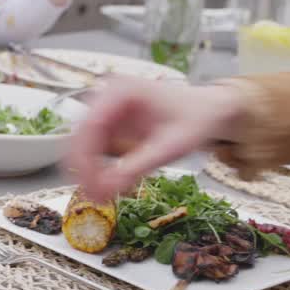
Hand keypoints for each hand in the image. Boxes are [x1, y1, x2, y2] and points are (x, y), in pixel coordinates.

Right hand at [64, 79, 246, 198]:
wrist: (208, 110)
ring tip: (103, 196)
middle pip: (80, 135)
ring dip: (89, 170)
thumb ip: (137, 167)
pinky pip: (94, 148)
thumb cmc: (195, 120)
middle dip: (84, 169)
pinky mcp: (109, 123)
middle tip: (95, 198)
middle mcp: (107, 96)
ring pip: (82, 143)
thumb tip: (107, 190)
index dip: (85, 159)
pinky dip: (98, 168)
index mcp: (120, 91)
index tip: (91, 187)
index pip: (90, 125)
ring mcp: (106, 109)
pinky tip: (110, 184)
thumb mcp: (170, 146)